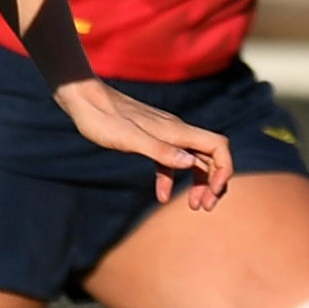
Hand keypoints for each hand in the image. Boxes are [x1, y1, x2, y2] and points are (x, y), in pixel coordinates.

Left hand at [54, 82, 233, 209]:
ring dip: (198, 184)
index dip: (224, 169)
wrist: (85, 101)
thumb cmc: (104, 119)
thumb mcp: (130, 139)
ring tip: (194, 206)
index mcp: (177, 131)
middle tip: (205, 207)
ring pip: (193, 161)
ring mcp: (165, 136)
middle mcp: (177, 132)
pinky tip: (160, 196)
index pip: (218, 146)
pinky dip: (170, 180)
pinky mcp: (150, 141)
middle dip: (214, 182)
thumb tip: (191, 164)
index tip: (213, 191)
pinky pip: (170, 162)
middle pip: (210, 157)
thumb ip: (161, 151)